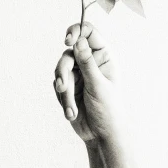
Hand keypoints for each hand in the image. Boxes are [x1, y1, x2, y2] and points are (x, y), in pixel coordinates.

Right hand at [53, 21, 125, 143]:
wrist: (101, 135)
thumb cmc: (108, 109)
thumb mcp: (99, 85)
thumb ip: (87, 63)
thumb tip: (79, 42)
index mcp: (103, 56)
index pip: (88, 33)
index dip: (76, 31)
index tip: (67, 40)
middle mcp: (89, 61)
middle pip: (69, 53)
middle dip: (64, 72)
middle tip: (63, 86)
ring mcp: (78, 73)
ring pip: (60, 70)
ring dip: (64, 91)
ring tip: (71, 108)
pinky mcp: (68, 86)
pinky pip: (58, 85)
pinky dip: (63, 99)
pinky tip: (72, 113)